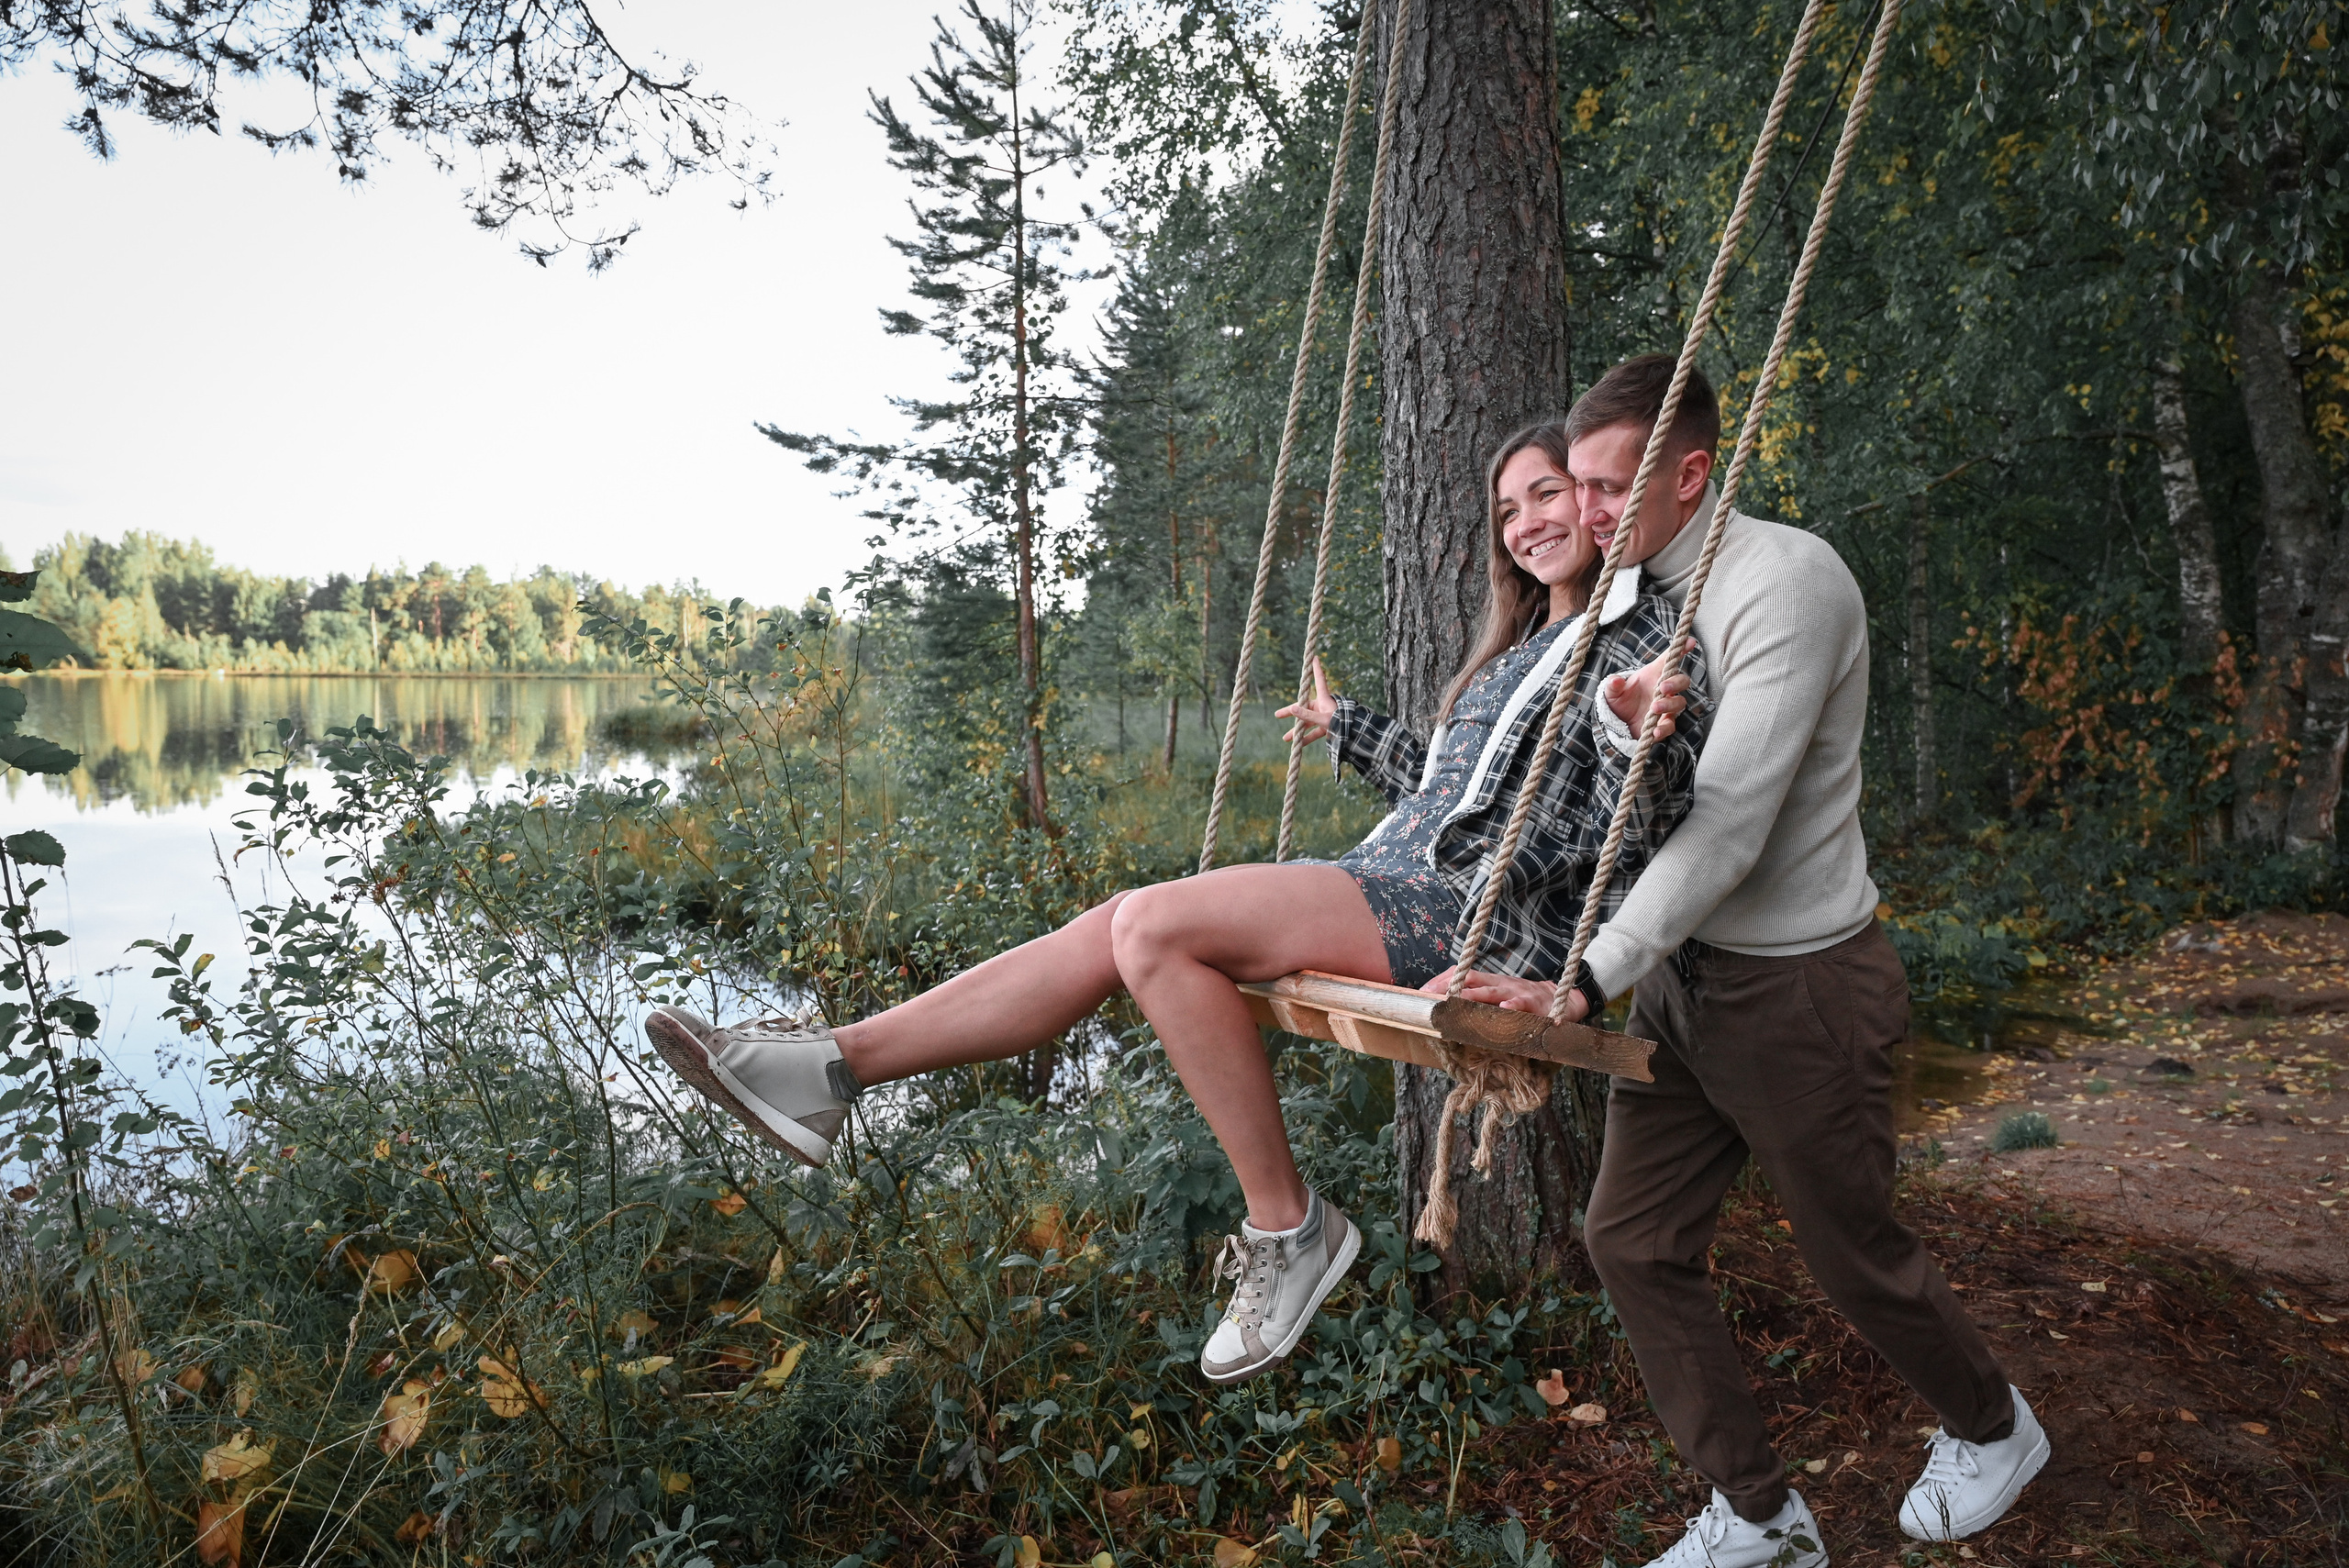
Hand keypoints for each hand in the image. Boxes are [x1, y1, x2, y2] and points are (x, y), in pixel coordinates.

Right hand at [1276, 657, 1338, 745]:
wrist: (1354, 735)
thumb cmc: (1340, 723)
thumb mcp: (1322, 719)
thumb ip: (1307, 715)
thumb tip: (1292, 709)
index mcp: (1324, 699)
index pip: (1319, 680)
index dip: (1316, 668)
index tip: (1315, 657)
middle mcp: (1322, 706)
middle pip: (1303, 707)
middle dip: (1290, 712)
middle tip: (1277, 714)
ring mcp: (1323, 717)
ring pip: (1307, 722)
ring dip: (1297, 730)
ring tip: (1286, 738)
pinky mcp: (1326, 727)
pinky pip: (1314, 732)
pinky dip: (1307, 738)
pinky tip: (1299, 744)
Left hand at [1419, 966, 1568, 1015]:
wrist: (1560, 998)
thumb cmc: (1521, 999)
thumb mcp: (1498, 995)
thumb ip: (1477, 999)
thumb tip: (1447, 1006)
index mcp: (1490, 982)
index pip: (1462, 975)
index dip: (1442, 981)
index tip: (1421, 990)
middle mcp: (1500, 984)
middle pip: (1472, 981)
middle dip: (1450, 987)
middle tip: (1431, 996)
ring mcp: (1516, 992)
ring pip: (1492, 992)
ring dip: (1474, 996)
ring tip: (1457, 1001)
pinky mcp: (1534, 1005)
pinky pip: (1523, 1004)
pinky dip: (1514, 1006)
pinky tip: (1505, 1008)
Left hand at [1604, 652, 1691, 740]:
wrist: (1617, 722)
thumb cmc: (1620, 700)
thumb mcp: (1613, 692)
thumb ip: (1614, 685)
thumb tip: (1614, 681)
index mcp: (1654, 675)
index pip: (1670, 660)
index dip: (1681, 649)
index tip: (1689, 641)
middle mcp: (1664, 690)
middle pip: (1682, 681)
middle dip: (1675, 683)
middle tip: (1662, 687)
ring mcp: (1666, 707)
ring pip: (1679, 703)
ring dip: (1669, 705)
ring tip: (1654, 708)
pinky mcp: (1663, 724)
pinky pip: (1670, 726)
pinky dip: (1663, 729)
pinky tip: (1655, 731)